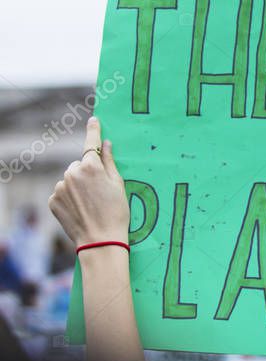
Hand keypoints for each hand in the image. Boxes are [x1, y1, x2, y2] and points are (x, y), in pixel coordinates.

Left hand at [48, 117, 128, 246]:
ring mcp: (60, 187)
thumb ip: (109, 162)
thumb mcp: (118, 185)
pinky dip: (70, 197)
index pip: (91, 144)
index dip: (93, 131)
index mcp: (91, 167)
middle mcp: (72, 173)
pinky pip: (62, 192)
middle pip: (80, 165)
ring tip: (90, 203)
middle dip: (88, 172)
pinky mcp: (52, 200)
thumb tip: (106, 144)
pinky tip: (80, 209)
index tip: (94, 120)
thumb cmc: (116, 213)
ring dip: (78, 186)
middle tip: (100, 191)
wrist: (100, 240)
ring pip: (70, 179)